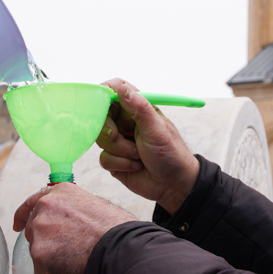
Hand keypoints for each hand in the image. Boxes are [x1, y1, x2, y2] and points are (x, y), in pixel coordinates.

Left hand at [13, 183, 135, 273]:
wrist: (118, 250)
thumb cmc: (116, 230)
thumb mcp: (95, 205)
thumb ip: (73, 209)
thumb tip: (70, 221)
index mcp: (59, 193)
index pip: (32, 202)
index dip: (23, 215)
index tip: (17, 225)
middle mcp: (44, 209)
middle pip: (33, 229)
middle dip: (45, 241)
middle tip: (65, 252)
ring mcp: (39, 232)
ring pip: (38, 251)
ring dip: (51, 259)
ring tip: (76, 261)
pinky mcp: (38, 255)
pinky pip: (42, 271)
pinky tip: (72, 271)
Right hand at [97, 78, 199, 213]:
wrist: (173, 185)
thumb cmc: (171, 153)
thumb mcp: (157, 130)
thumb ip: (139, 109)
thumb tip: (123, 88)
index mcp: (137, 108)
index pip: (115, 90)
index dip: (103, 94)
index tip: (99, 105)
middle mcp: (126, 121)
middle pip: (101, 116)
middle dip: (108, 129)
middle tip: (117, 136)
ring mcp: (119, 140)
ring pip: (100, 139)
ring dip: (120, 150)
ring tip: (138, 155)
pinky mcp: (114, 159)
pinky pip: (103, 158)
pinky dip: (120, 164)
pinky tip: (135, 166)